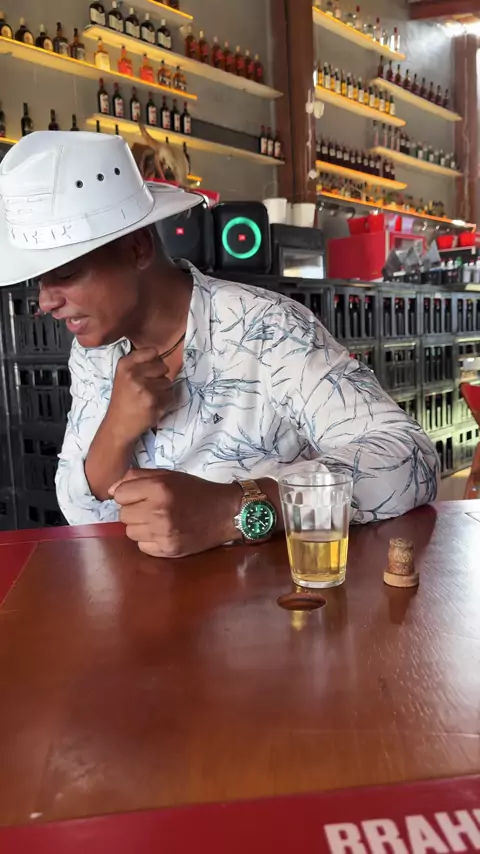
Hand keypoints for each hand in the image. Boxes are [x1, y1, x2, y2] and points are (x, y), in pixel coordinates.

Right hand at [107, 348, 172, 443]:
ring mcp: (144, 388)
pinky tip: (152, 406)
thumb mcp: (124, 375)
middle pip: (163, 367)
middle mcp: (133, 374)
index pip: (153, 352)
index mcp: (125, 364)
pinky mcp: (153, 401)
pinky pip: (170, 395)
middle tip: (146, 388)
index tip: (148, 371)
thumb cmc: (124, 399)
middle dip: (159, 377)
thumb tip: (161, 356)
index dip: (155, 362)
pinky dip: (165, 401)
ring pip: (168, 382)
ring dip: (162, 390)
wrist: (118, 425)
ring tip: (148, 398)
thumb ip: (140, 363)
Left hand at [110, 470, 241, 557]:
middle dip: (134, 511)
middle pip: (123, 515)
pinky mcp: (169, 549)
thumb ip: (136, 477)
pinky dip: (150, 541)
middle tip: (152, 508)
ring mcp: (163, 532)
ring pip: (130, 532)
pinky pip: (142, 547)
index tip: (141, 495)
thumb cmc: (194, 491)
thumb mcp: (167, 475)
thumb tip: (111, 491)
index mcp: (158, 488)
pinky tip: (164, 532)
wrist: (224, 512)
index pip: (119, 495)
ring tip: (159, 520)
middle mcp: (159, 510)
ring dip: (141, 527)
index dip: (129, 495)